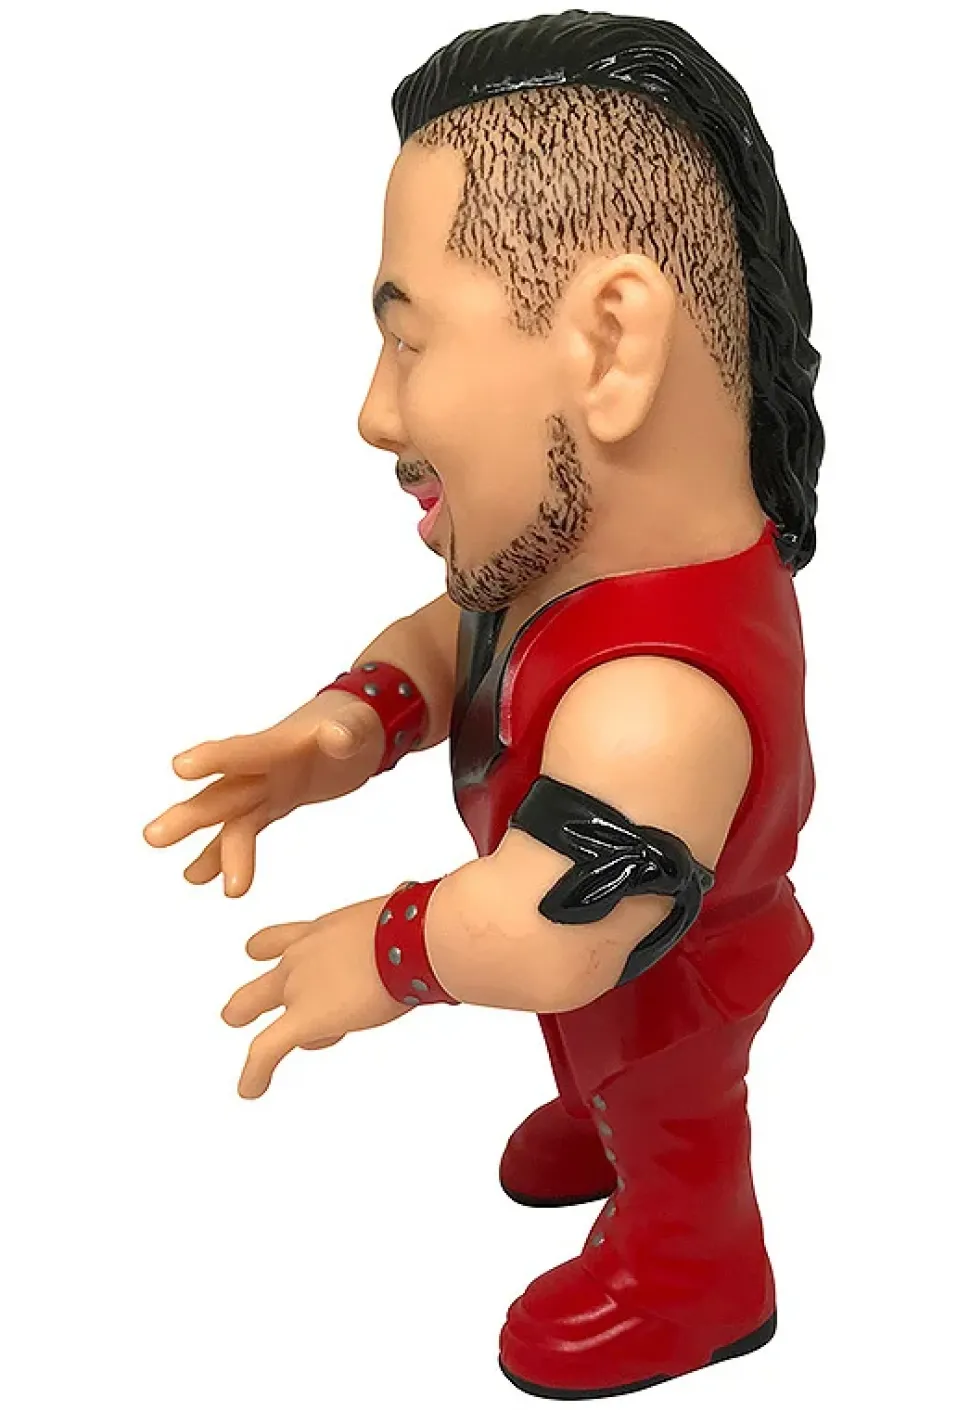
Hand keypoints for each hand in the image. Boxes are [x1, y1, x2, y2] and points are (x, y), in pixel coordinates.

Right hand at [142, 689, 384, 895]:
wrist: (357, 723)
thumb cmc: (359, 720)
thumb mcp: (362, 725)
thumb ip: (350, 732)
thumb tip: (337, 737)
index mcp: (282, 743)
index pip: (246, 751)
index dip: (216, 758)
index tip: (180, 767)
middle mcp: (264, 766)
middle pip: (224, 791)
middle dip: (192, 815)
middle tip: (153, 838)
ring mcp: (265, 784)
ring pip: (231, 818)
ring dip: (209, 847)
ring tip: (189, 879)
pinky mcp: (273, 801)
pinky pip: (245, 829)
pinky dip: (224, 853)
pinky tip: (200, 878)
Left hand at [221, 895, 407, 1097]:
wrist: (415, 937)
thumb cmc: (422, 929)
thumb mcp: (406, 930)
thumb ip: (406, 946)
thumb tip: (437, 957)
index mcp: (328, 930)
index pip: (291, 939)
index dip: (278, 951)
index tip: (266, 957)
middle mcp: (304, 953)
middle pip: (264, 977)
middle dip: (250, 999)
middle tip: (235, 1014)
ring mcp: (298, 985)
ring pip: (252, 1005)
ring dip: (251, 1030)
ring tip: (252, 1065)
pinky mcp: (302, 1018)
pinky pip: (265, 1050)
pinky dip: (254, 1073)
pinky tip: (249, 1090)